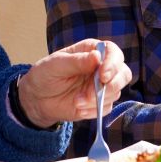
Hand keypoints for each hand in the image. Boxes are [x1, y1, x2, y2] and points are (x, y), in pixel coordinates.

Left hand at [16, 39, 131, 127]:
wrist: (38, 99)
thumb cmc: (45, 74)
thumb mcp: (56, 65)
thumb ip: (77, 61)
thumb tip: (97, 56)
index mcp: (92, 50)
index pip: (113, 52)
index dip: (112, 63)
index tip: (103, 76)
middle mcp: (101, 67)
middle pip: (123, 73)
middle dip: (111, 85)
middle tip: (90, 94)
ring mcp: (101, 86)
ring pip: (116, 92)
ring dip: (97, 100)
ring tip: (77, 101)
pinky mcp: (99, 103)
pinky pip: (107, 108)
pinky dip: (93, 111)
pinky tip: (78, 108)